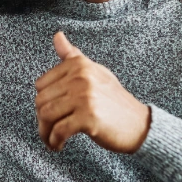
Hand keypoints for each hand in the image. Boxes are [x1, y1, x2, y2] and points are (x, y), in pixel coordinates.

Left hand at [34, 32, 150, 152]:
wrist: (139, 124)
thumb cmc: (114, 100)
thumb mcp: (95, 72)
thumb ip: (72, 56)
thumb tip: (57, 35)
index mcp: (79, 65)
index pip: (41, 84)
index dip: (42, 101)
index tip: (49, 112)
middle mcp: (81, 77)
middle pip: (41, 101)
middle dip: (41, 119)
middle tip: (48, 130)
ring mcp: (85, 97)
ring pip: (47, 115)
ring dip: (45, 133)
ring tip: (51, 139)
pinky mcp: (88, 117)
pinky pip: (59, 131)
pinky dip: (55, 141)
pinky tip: (58, 145)